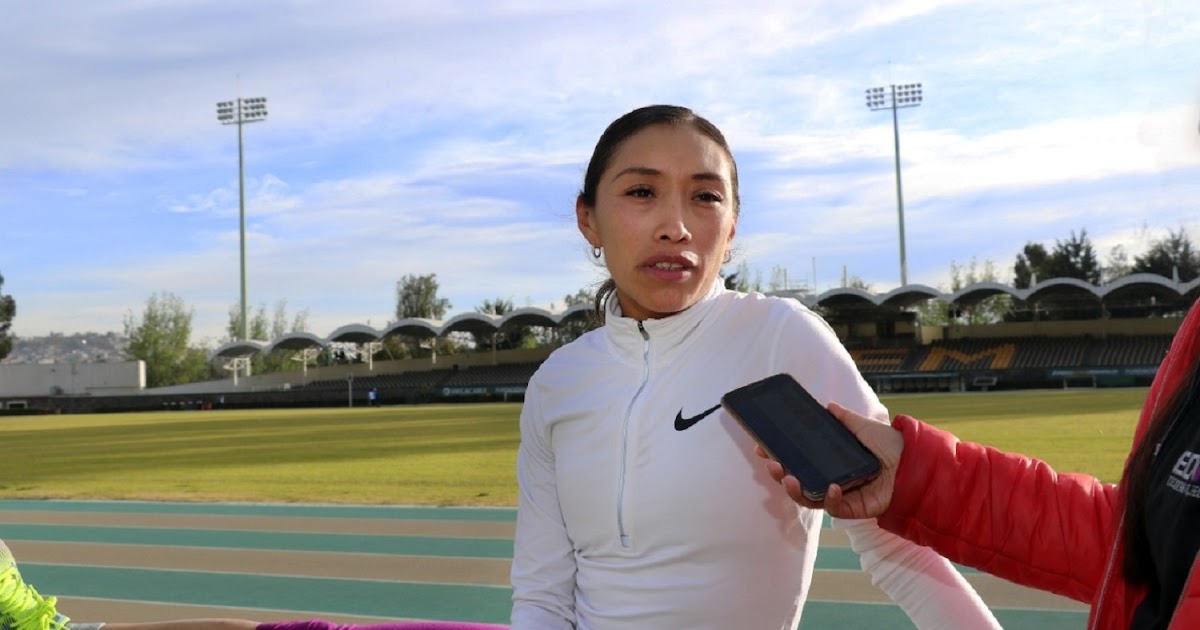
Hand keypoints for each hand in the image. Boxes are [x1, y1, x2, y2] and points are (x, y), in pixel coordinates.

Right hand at [756, 402, 903, 518]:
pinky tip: (831, 487)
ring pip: (808, 498)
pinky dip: (829, 498)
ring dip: (794, 489)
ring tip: (787, 477)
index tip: (762, 446)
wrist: (916, 463)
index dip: (780, 455)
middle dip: (779, 473)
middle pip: (798, 480)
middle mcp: (832, 478)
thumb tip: (828, 405)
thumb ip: (845, 418)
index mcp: (832, 460)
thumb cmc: (892, 445)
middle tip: (770, 463)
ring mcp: (841, 494)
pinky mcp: (853, 508)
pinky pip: (833, 508)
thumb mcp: (864, 426)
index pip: (799, 459)